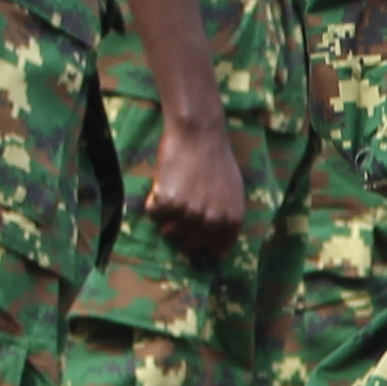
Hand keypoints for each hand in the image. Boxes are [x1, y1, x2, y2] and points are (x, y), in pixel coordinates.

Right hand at [145, 116, 246, 257]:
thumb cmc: (215, 159)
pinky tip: (163, 184)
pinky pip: (153, 214)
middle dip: (181, 230)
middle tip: (179, 209)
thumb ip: (225, 217)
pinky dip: (153, 201)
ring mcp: (191, 214)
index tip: (192, 233)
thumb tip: (213, 245)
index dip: (200, 242)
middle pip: (188, 246)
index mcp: (232, 221)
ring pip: (168, 232)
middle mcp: (213, 222)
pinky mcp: (169, 203)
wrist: (199, 134)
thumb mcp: (233, 193)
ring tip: (172, 193)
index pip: (213, 251)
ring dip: (166, 216)